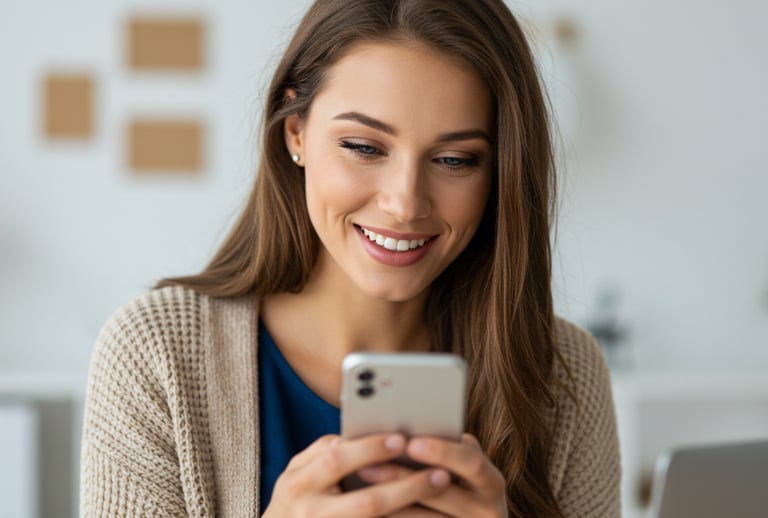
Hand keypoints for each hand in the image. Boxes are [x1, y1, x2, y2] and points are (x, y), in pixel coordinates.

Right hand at [262, 433, 451, 517]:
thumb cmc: (293, 500)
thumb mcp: (295, 473)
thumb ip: (323, 452)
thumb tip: (360, 435)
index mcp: (298, 484)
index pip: (339, 460)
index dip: (371, 448)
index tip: (402, 439)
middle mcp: (311, 513)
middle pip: (368, 502)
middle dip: (406, 487)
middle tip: (440, 473)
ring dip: (414, 514)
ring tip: (441, 498)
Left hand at [357, 434, 507, 517]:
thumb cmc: (463, 485)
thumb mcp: (465, 468)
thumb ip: (450, 452)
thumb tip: (403, 431)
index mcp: (490, 481)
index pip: (471, 461)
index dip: (442, 451)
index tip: (410, 443)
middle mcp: (487, 510)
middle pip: (442, 493)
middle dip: (402, 477)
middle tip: (368, 466)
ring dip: (391, 504)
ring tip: (361, 487)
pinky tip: (373, 512)